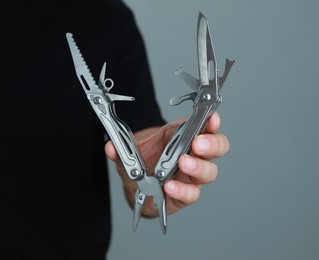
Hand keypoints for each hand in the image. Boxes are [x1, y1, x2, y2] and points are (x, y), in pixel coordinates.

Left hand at [104, 112, 229, 216]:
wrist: (139, 188)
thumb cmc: (143, 164)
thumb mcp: (130, 153)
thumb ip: (121, 150)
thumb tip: (110, 147)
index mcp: (183, 137)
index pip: (205, 126)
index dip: (211, 122)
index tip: (211, 118)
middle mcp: (193, 155)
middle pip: (217, 148)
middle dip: (211, 144)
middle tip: (198, 144)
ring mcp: (192, 175)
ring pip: (209, 171)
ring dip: (199, 167)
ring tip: (184, 163)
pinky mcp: (187, 194)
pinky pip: (192, 193)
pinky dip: (182, 190)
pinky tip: (170, 187)